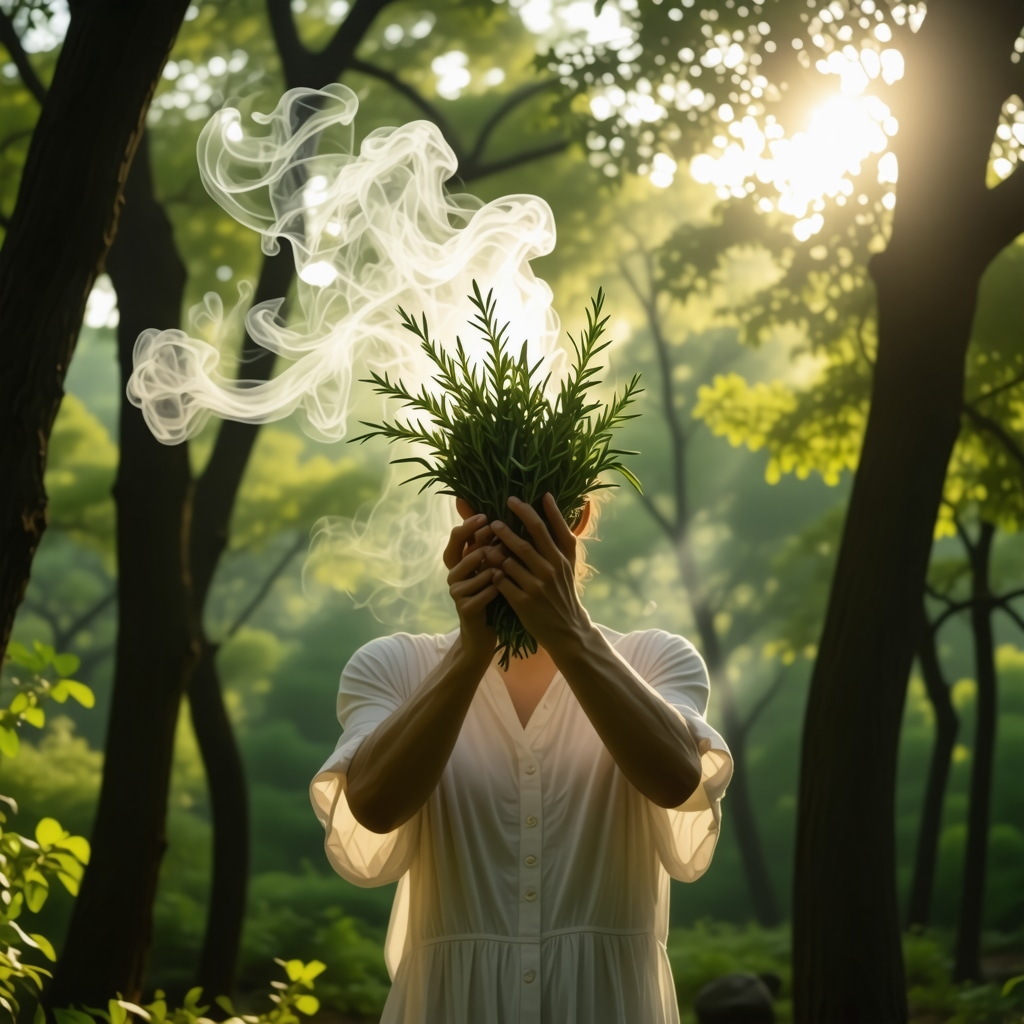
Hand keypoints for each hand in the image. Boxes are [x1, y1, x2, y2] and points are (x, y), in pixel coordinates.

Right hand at [443, 513, 503, 670]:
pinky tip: (504, 587)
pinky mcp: (465, 609)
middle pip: (462, 552)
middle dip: (481, 543)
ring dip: (493, 567)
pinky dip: (496, 588)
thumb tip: (486, 511)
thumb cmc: (490, 592)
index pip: (457, 537)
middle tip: (497, 538)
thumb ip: (487, 540)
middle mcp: (453, 575)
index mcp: (457, 561)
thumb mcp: (488, 564)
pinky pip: (483, 593)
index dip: (469, 526)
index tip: (486, 517)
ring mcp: (457, 593)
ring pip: (476, 572)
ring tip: (505, 563)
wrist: (485, 632)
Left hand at [490, 493, 590, 656]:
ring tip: (485, 546)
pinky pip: (502, 582)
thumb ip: (561, 534)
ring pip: (509, 562)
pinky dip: (493, 574)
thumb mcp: (569, 563)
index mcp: (562, 557)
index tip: (512, 499)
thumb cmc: (564, 590)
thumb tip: (549, 499)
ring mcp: (537, 587)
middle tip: (492, 521)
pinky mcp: (524, 603)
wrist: (567, 629)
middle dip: (505, 529)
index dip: (528, 511)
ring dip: (494, 552)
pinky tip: (489, 570)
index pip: (545, 527)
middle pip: (525, 542)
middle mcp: (551, 569)